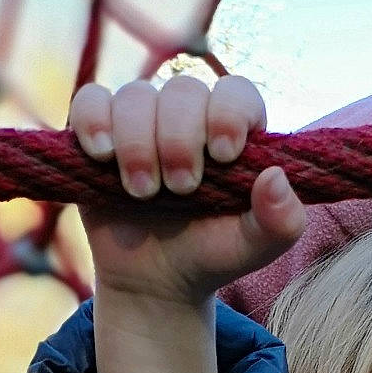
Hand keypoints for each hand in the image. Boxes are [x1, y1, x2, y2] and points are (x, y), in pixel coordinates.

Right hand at [69, 73, 306, 306]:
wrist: (158, 281)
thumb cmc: (212, 255)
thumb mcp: (256, 247)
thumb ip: (281, 220)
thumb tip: (275, 177)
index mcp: (232, 130)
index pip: (236, 93)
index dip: (228, 113)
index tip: (222, 154)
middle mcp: (188, 115)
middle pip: (183, 91)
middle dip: (179, 140)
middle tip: (181, 189)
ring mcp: (142, 119)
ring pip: (136, 96)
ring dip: (138, 143)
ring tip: (144, 192)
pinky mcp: (100, 130)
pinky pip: (90, 101)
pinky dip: (94, 123)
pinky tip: (103, 156)